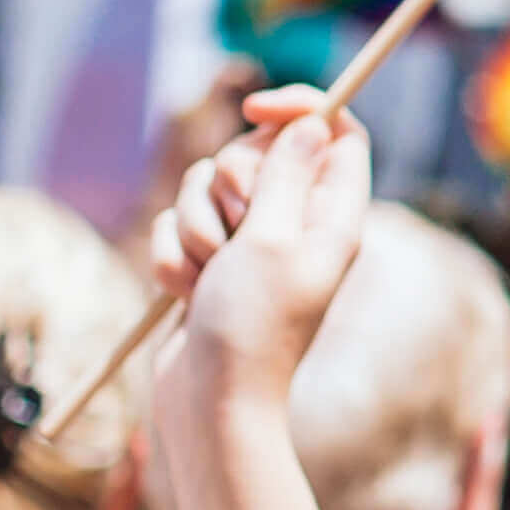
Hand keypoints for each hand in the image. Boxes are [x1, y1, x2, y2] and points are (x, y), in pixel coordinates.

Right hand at [159, 90, 376, 381]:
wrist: (207, 402)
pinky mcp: (206, 263)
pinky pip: (176, 226)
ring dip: (195, 228)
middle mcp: (294, 224)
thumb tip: (315, 123)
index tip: (255, 108)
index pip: (337, 133)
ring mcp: (248, 245)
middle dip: (228, 182)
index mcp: (332, 216)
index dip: (300, 107)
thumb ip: (287, 174)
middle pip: (258, 151)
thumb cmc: (250, 327)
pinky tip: (183, 295)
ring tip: (209, 276)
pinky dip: (172, 257)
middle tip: (237, 229)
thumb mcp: (272, 241)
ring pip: (206, 186)